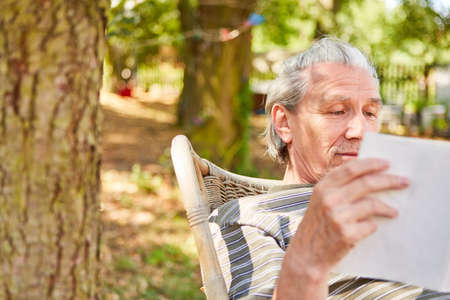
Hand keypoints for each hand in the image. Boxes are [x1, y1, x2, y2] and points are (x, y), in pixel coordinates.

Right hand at [274, 158, 408, 299]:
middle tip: (404, 182)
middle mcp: (329, 199)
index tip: (387, 164)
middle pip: (366, 183)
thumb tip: (368, 174)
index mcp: (323, 187)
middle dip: (389, 181)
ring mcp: (337, 216)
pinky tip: (371, 228)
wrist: (307, 254)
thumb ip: (337, 187)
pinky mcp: (346, 234)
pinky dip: (373, 226)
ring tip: (394, 212)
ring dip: (387, 208)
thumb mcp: (319, 200)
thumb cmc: (317, 225)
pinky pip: (370, 225)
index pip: (351, 168)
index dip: (371, 164)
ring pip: (372, 204)